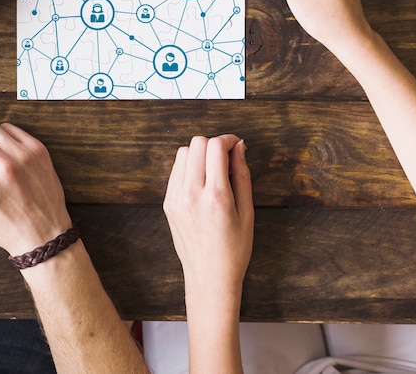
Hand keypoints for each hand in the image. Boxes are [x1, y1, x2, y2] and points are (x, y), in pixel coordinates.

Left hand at [163, 135, 253, 292]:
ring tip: (212, 171)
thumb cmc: (234, 248)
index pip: (215, 147)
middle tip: (225, 158)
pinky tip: (200, 182)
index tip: (236, 145)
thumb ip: (242, 174)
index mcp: (216, 196)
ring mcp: (176, 198)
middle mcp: (192, 193)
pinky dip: (188, 168)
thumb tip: (239, 146)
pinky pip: (175, 171)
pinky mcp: (168, 203)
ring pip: (182, 153)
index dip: (228, 140)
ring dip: (198, 154)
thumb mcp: (247, 212)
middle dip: (213, 144)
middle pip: (196, 144)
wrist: (210, 276)